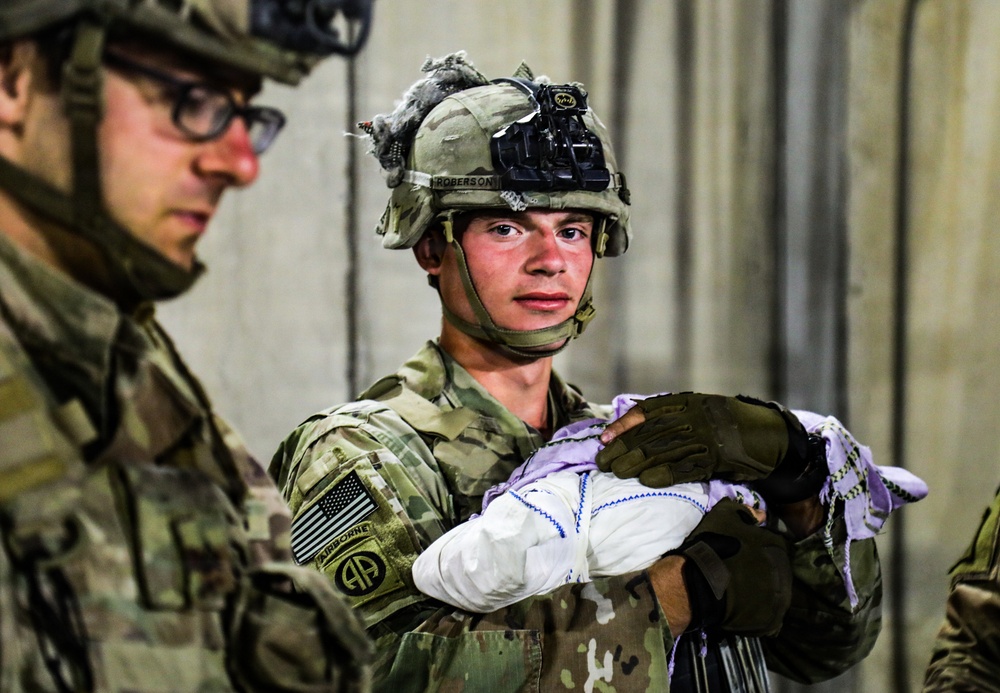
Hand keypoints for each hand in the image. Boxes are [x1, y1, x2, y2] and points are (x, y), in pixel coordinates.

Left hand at [596, 393, 825, 501]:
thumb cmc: (726, 426)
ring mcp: (706, 437)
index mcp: (688, 402)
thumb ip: (670, 415)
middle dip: (623, 448)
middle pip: (650, 433)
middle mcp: (694, 416)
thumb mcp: (698, 411)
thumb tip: (630, 423)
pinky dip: (664, 475)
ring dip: (636, 464)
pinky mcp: (716, 459)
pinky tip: (647, 481)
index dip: (623, 425)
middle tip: (603, 463)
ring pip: (663, 451)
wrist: (768, 437)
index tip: (604, 438)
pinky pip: (686, 468)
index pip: (647, 411)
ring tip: (617, 473)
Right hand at [675, 499, 791, 636]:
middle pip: (778, 571)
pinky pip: (770, 618)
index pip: (775, 546)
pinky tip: (745, 611)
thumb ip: (746, 511)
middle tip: (743, 573)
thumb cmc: (713, 546)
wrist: (699, 581)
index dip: (760, 549)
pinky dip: (760, 615)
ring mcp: (780, 599)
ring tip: (741, 593)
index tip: (745, 553)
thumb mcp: (725, 516)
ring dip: (763, 593)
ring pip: (775, 594)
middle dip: (764, 571)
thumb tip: (762, 514)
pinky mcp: (771, 621)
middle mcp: (786, 573)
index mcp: (778, 547)